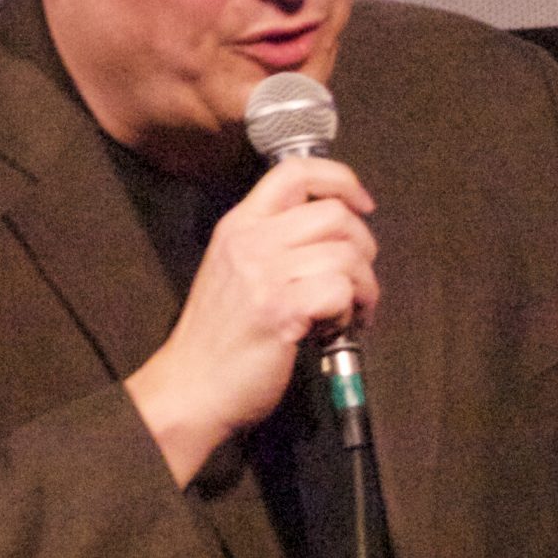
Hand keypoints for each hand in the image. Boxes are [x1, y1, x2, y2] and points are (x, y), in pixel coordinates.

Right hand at [126, 155, 378, 483]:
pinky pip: (341, 291)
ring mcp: (263, 274)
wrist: (192, 387)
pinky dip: (351, 312)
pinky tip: (333, 330)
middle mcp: (251, 241)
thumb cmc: (222, 336)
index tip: (363, 205)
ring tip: (348, 312)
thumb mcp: (236, 270)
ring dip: (364, 288)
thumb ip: (275, 243)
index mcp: (240, 225)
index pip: (296, 171)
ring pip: (347, 254)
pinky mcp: (280, 310)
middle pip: (336, 215)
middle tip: (357, 281)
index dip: (342, 181)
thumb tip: (336, 231)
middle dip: (364, 248)